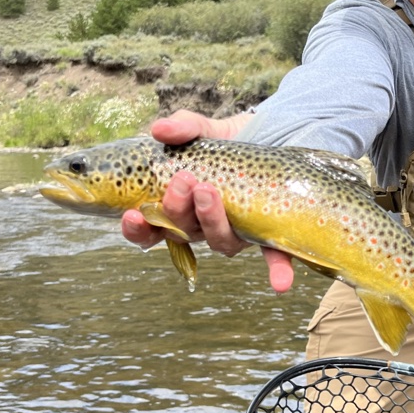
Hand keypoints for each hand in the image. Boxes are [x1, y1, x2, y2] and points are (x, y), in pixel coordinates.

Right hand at [120, 110, 294, 292]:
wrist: (272, 137)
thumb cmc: (227, 143)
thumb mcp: (204, 130)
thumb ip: (182, 128)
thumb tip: (159, 129)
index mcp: (181, 208)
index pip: (152, 228)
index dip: (139, 229)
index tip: (133, 216)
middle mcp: (205, 226)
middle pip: (185, 233)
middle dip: (178, 210)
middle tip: (182, 181)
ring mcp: (237, 232)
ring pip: (221, 243)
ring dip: (211, 222)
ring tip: (209, 192)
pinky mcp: (270, 231)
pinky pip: (274, 256)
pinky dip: (277, 270)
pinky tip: (281, 284)